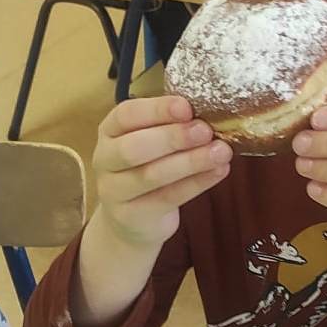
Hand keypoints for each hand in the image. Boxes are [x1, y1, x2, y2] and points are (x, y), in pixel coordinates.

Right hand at [92, 94, 231, 251]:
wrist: (130, 219)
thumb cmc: (146, 167)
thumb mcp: (152, 141)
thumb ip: (171, 126)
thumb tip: (210, 113)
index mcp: (110, 130)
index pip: (126, 115)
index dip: (156, 110)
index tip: (186, 107)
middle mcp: (105, 159)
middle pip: (134, 147)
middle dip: (172, 137)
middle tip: (205, 131)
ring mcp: (114, 191)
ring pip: (151, 175)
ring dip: (190, 161)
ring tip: (221, 152)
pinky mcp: (131, 216)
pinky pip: (167, 198)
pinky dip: (197, 183)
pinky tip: (219, 171)